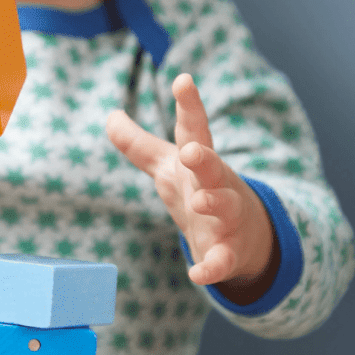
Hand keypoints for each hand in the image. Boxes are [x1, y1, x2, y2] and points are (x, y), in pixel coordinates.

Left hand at [106, 74, 276, 288]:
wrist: (244, 238)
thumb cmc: (200, 192)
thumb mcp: (168, 167)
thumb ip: (139, 145)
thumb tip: (110, 115)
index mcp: (199, 162)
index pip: (194, 129)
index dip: (189, 105)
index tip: (183, 80)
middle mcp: (217, 184)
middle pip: (212, 166)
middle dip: (203, 158)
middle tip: (190, 150)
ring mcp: (227, 218)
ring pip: (225, 207)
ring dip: (213, 203)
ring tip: (198, 201)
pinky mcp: (229, 252)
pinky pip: (222, 260)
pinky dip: (212, 267)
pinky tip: (198, 274)